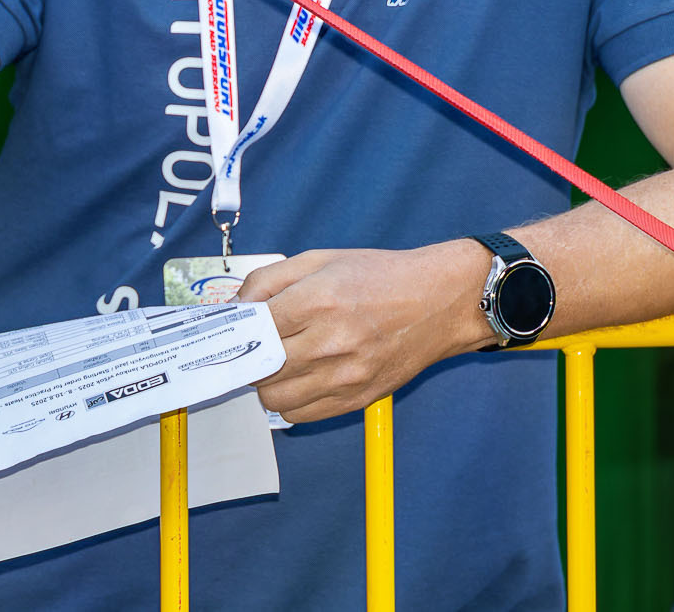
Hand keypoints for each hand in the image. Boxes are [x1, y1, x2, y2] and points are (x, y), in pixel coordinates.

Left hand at [236, 243, 494, 423]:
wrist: (439, 302)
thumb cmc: (381, 276)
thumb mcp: (321, 259)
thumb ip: (269, 279)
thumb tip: (235, 306)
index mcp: (318, 300)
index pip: (252, 327)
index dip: (237, 328)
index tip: (234, 328)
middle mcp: (330, 342)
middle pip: (258, 366)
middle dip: (250, 355)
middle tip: (258, 344)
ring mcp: (345, 376)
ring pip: (273, 397)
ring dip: (267, 381)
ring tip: (282, 361)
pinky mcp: (357, 398)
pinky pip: (301, 414)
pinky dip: (291, 400)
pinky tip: (302, 377)